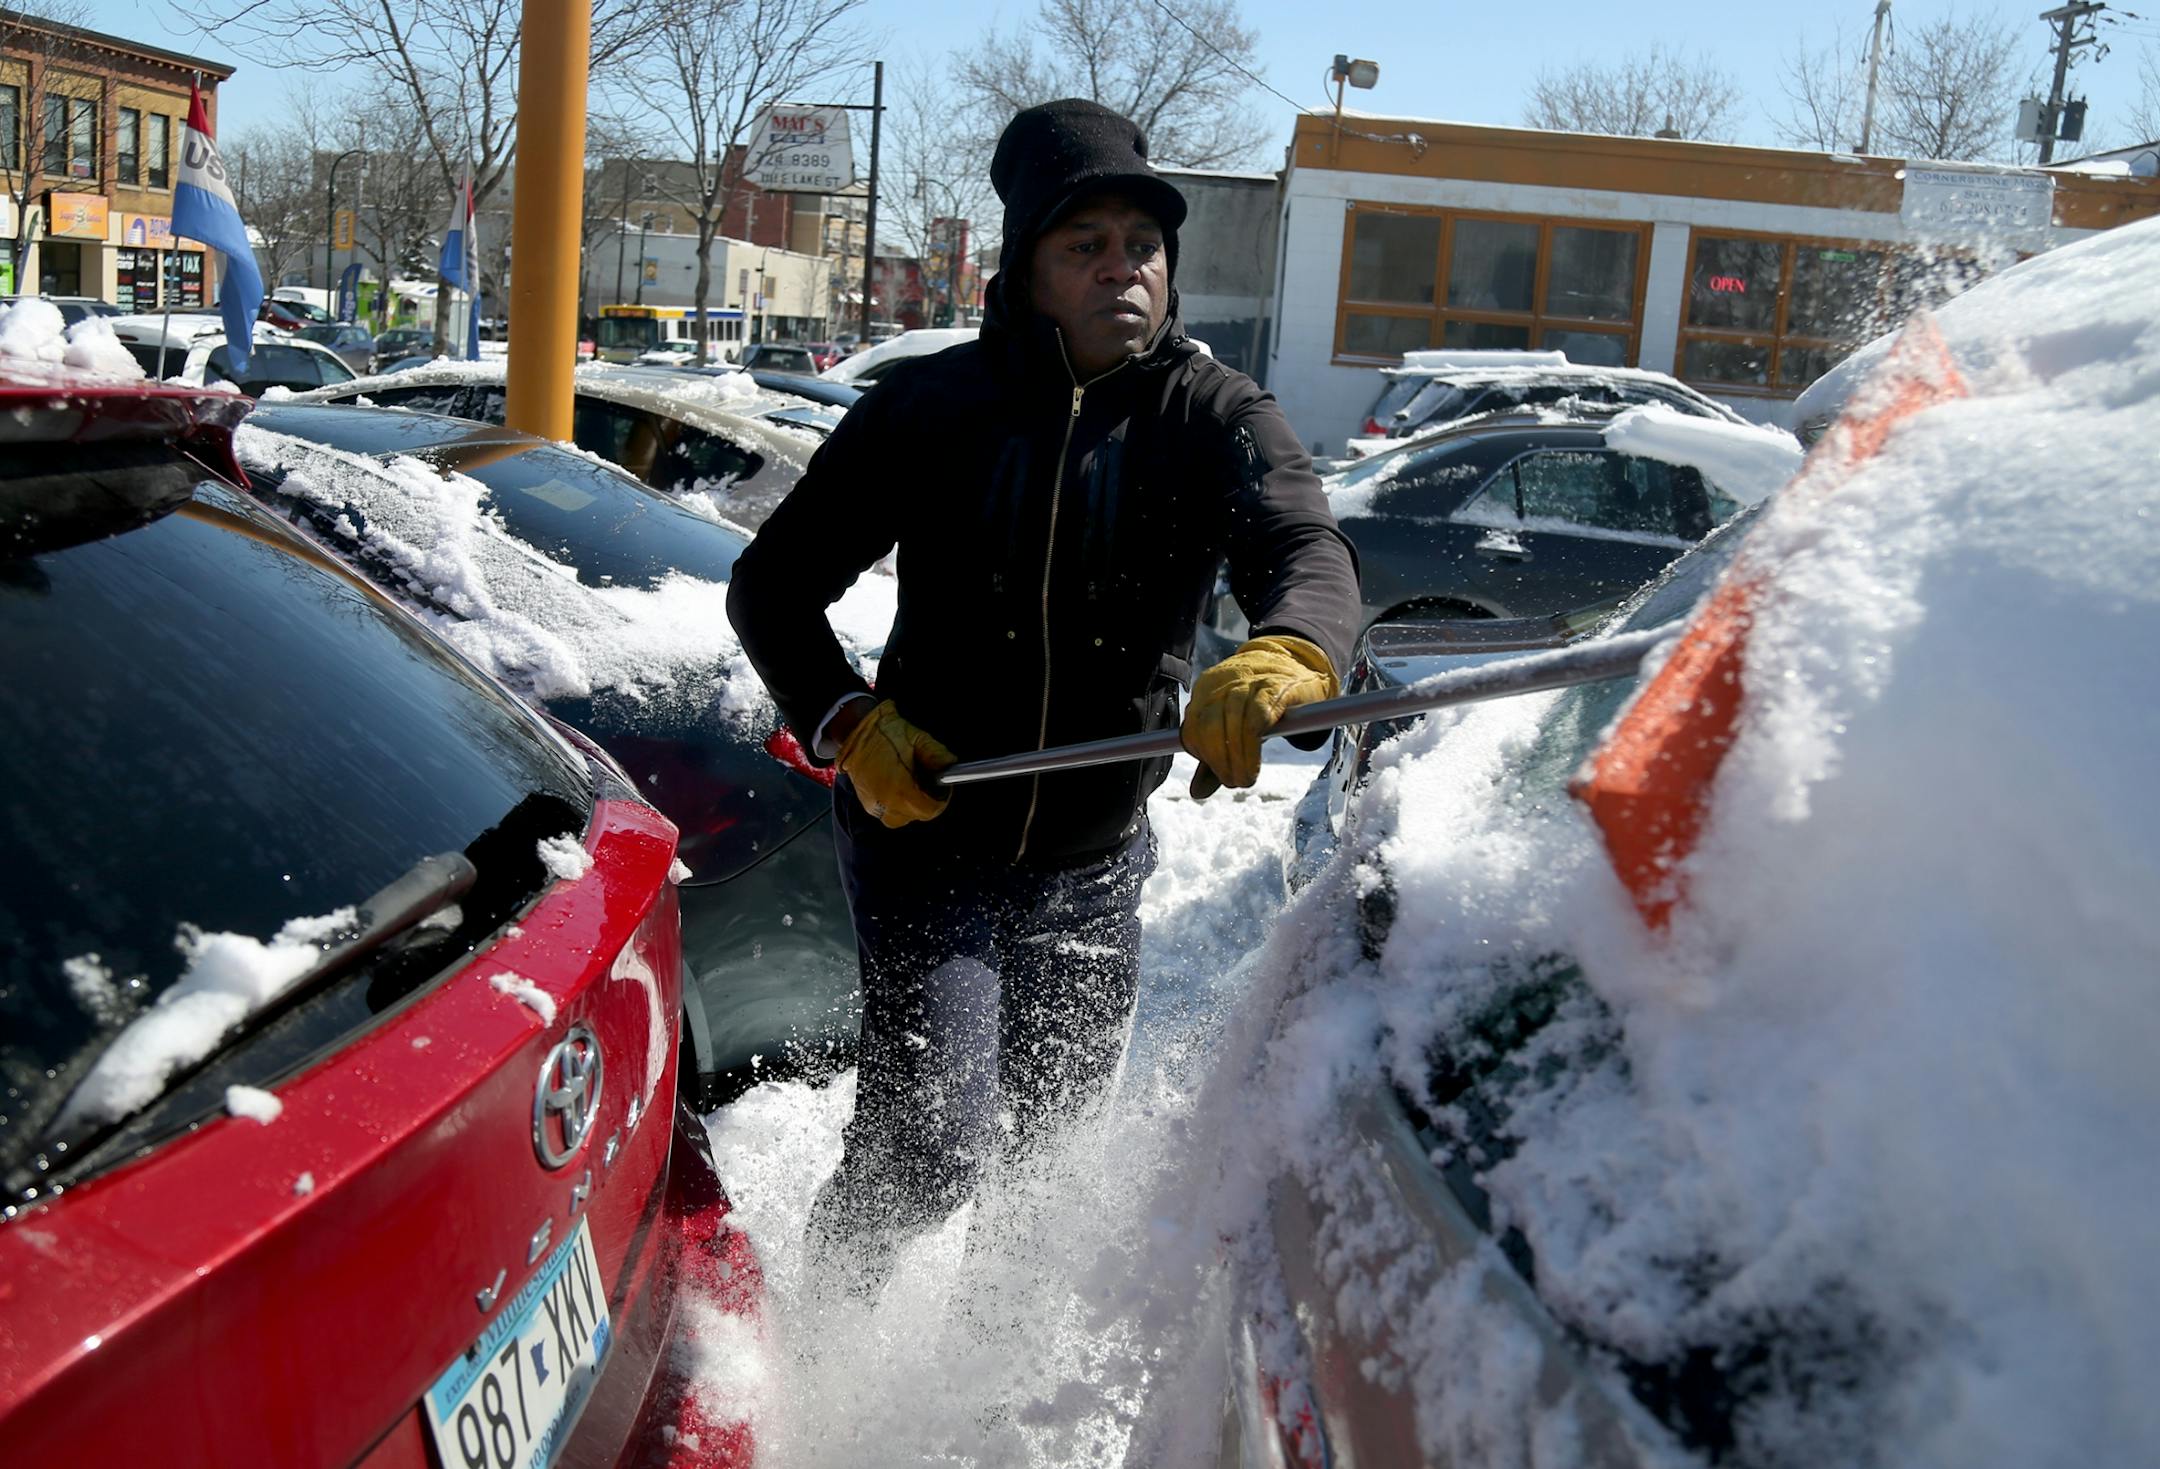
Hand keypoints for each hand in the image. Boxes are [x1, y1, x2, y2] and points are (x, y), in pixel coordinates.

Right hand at [836, 699, 956, 827]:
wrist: (855, 731)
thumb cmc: (886, 733)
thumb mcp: (918, 739)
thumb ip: (938, 756)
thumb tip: (952, 766)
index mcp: (899, 790)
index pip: (929, 810)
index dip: (940, 800)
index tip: (942, 788)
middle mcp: (885, 803)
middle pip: (916, 815)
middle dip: (926, 802)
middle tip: (928, 783)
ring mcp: (873, 805)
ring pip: (901, 818)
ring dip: (911, 806)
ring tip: (912, 786)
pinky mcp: (866, 803)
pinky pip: (888, 813)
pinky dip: (897, 804)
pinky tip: (898, 786)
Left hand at [1181, 635, 1337, 799]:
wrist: (1296, 666)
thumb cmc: (1259, 702)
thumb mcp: (1233, 727)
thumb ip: (1214, 757)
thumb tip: (1197, 793)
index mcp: (1205, 690)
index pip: (1192, 728)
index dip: (1202, 754)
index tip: (1216, 772)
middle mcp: (1223, 683)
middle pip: (1209, 727)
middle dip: (1218, 761)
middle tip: (1233, 780)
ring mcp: (1249, 682)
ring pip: (1233, 723)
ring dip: (1238, 758)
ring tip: (1245, 778)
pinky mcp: (1275, 687)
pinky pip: (1257, 717)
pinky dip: (1252, 745)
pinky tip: (1255, 761)